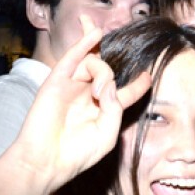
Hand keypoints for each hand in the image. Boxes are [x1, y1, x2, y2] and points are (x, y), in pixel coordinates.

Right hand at [12, 16, 150, 191]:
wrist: (47, 161)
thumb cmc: (77, 153)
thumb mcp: (108, 133)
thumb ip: (115, 106)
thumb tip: (110, 83)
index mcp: (104, 109)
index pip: (126, 90)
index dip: (139, 83)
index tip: (147, 76)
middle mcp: (89, 94)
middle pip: (105, 67)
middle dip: (110, 67)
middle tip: (104, 90)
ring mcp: (72, 86)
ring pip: (94, 62)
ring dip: (102, 71)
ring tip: (99, 91)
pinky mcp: (56, 82)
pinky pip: (73, 57)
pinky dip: (85, 43)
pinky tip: (95, 32)